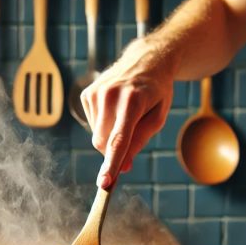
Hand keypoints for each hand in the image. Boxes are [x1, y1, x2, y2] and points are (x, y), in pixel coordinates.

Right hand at [81, 39, 176, 188]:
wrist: (146, 60)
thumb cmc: (156, 92)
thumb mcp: (157, 118)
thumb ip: (139, 142)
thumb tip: (123, 168)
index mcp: (133, 101)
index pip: (118, 140)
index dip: (111, 164)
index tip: (105, 184)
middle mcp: (110, 95)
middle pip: (103, 143)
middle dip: (114, 151)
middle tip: (132, 139)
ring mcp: (96, 93)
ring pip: (96, 136)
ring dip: (110, 136)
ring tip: (126, 115)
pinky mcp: (87, 94)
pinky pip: (92, 124)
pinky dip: (104, 124)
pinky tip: (115, 108)